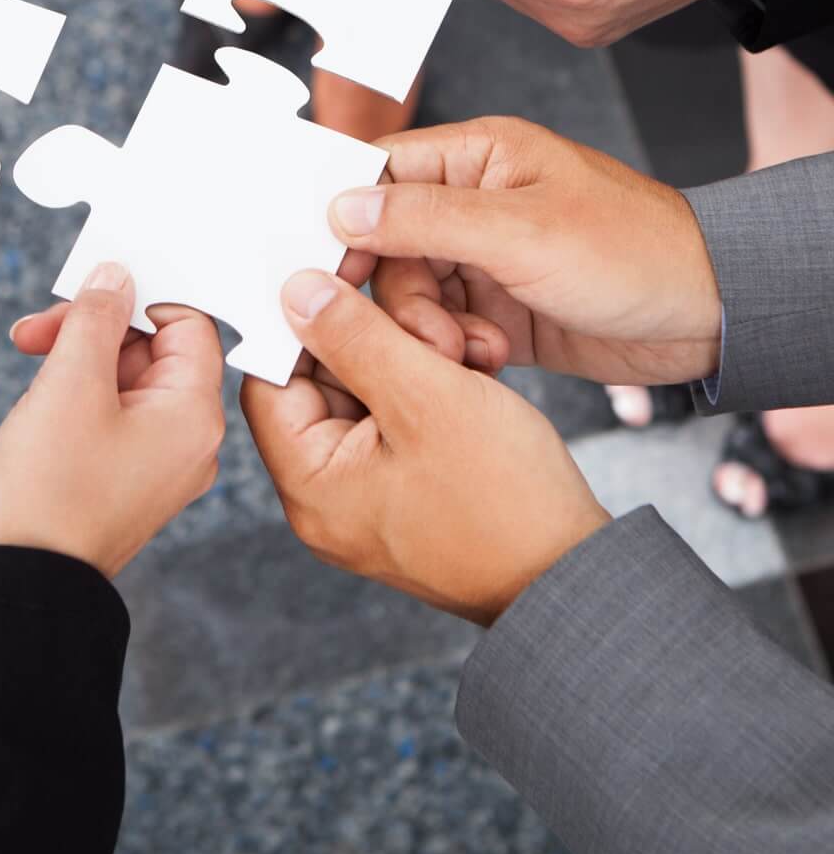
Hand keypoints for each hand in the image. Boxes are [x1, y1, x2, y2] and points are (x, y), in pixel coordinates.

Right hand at [0, 264, 224, 577]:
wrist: (15, 584)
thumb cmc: (48, 489)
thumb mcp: (70, 382)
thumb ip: (97, 318)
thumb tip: (118, 276)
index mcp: (194, 416)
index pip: (187, 324)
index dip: (137, 297)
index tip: (86, 289)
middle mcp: (188, 441)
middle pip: (155, 348)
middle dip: (95, 326)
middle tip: (38, 328)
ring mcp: (157, 462)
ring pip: (127, 377)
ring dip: (78, 353)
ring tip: (28, 353)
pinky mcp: (124, 477)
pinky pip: (113, 411)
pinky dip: (77, 388)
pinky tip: (39, 389)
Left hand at [243, 272, 609, 623]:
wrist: (582, 578)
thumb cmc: (507, 502)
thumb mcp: (425, 397)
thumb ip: (354, 337)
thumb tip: (295, 293)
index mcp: (311, 486)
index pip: (271, 381)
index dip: (297, 322)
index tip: (333, 276)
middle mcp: (328, 499)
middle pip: (322, 384)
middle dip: (375, 339)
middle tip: (429, 321)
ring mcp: (369, 498)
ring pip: (369, 394)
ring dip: (414, 357)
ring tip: (466, 350)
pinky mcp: (409, 492)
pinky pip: (401, 421)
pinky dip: (433, 387)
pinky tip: (476, 369)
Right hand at [326, 116, 723, 386]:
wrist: (712, 317)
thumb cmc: (638, 251)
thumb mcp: (523, 231)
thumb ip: (426, 219)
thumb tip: (344, 208)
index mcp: (476, 157)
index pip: (379, 171)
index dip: (346, 216)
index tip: (332, 264)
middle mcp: (471, 203)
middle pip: (384, 243)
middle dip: (399, 294)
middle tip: (429, 330)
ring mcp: (482, 258)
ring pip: (409, 292)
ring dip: (428, 329)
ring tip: (471, 349)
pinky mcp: (495, 308)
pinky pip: (441, 327)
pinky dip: (453, 349)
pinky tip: (486, 359)